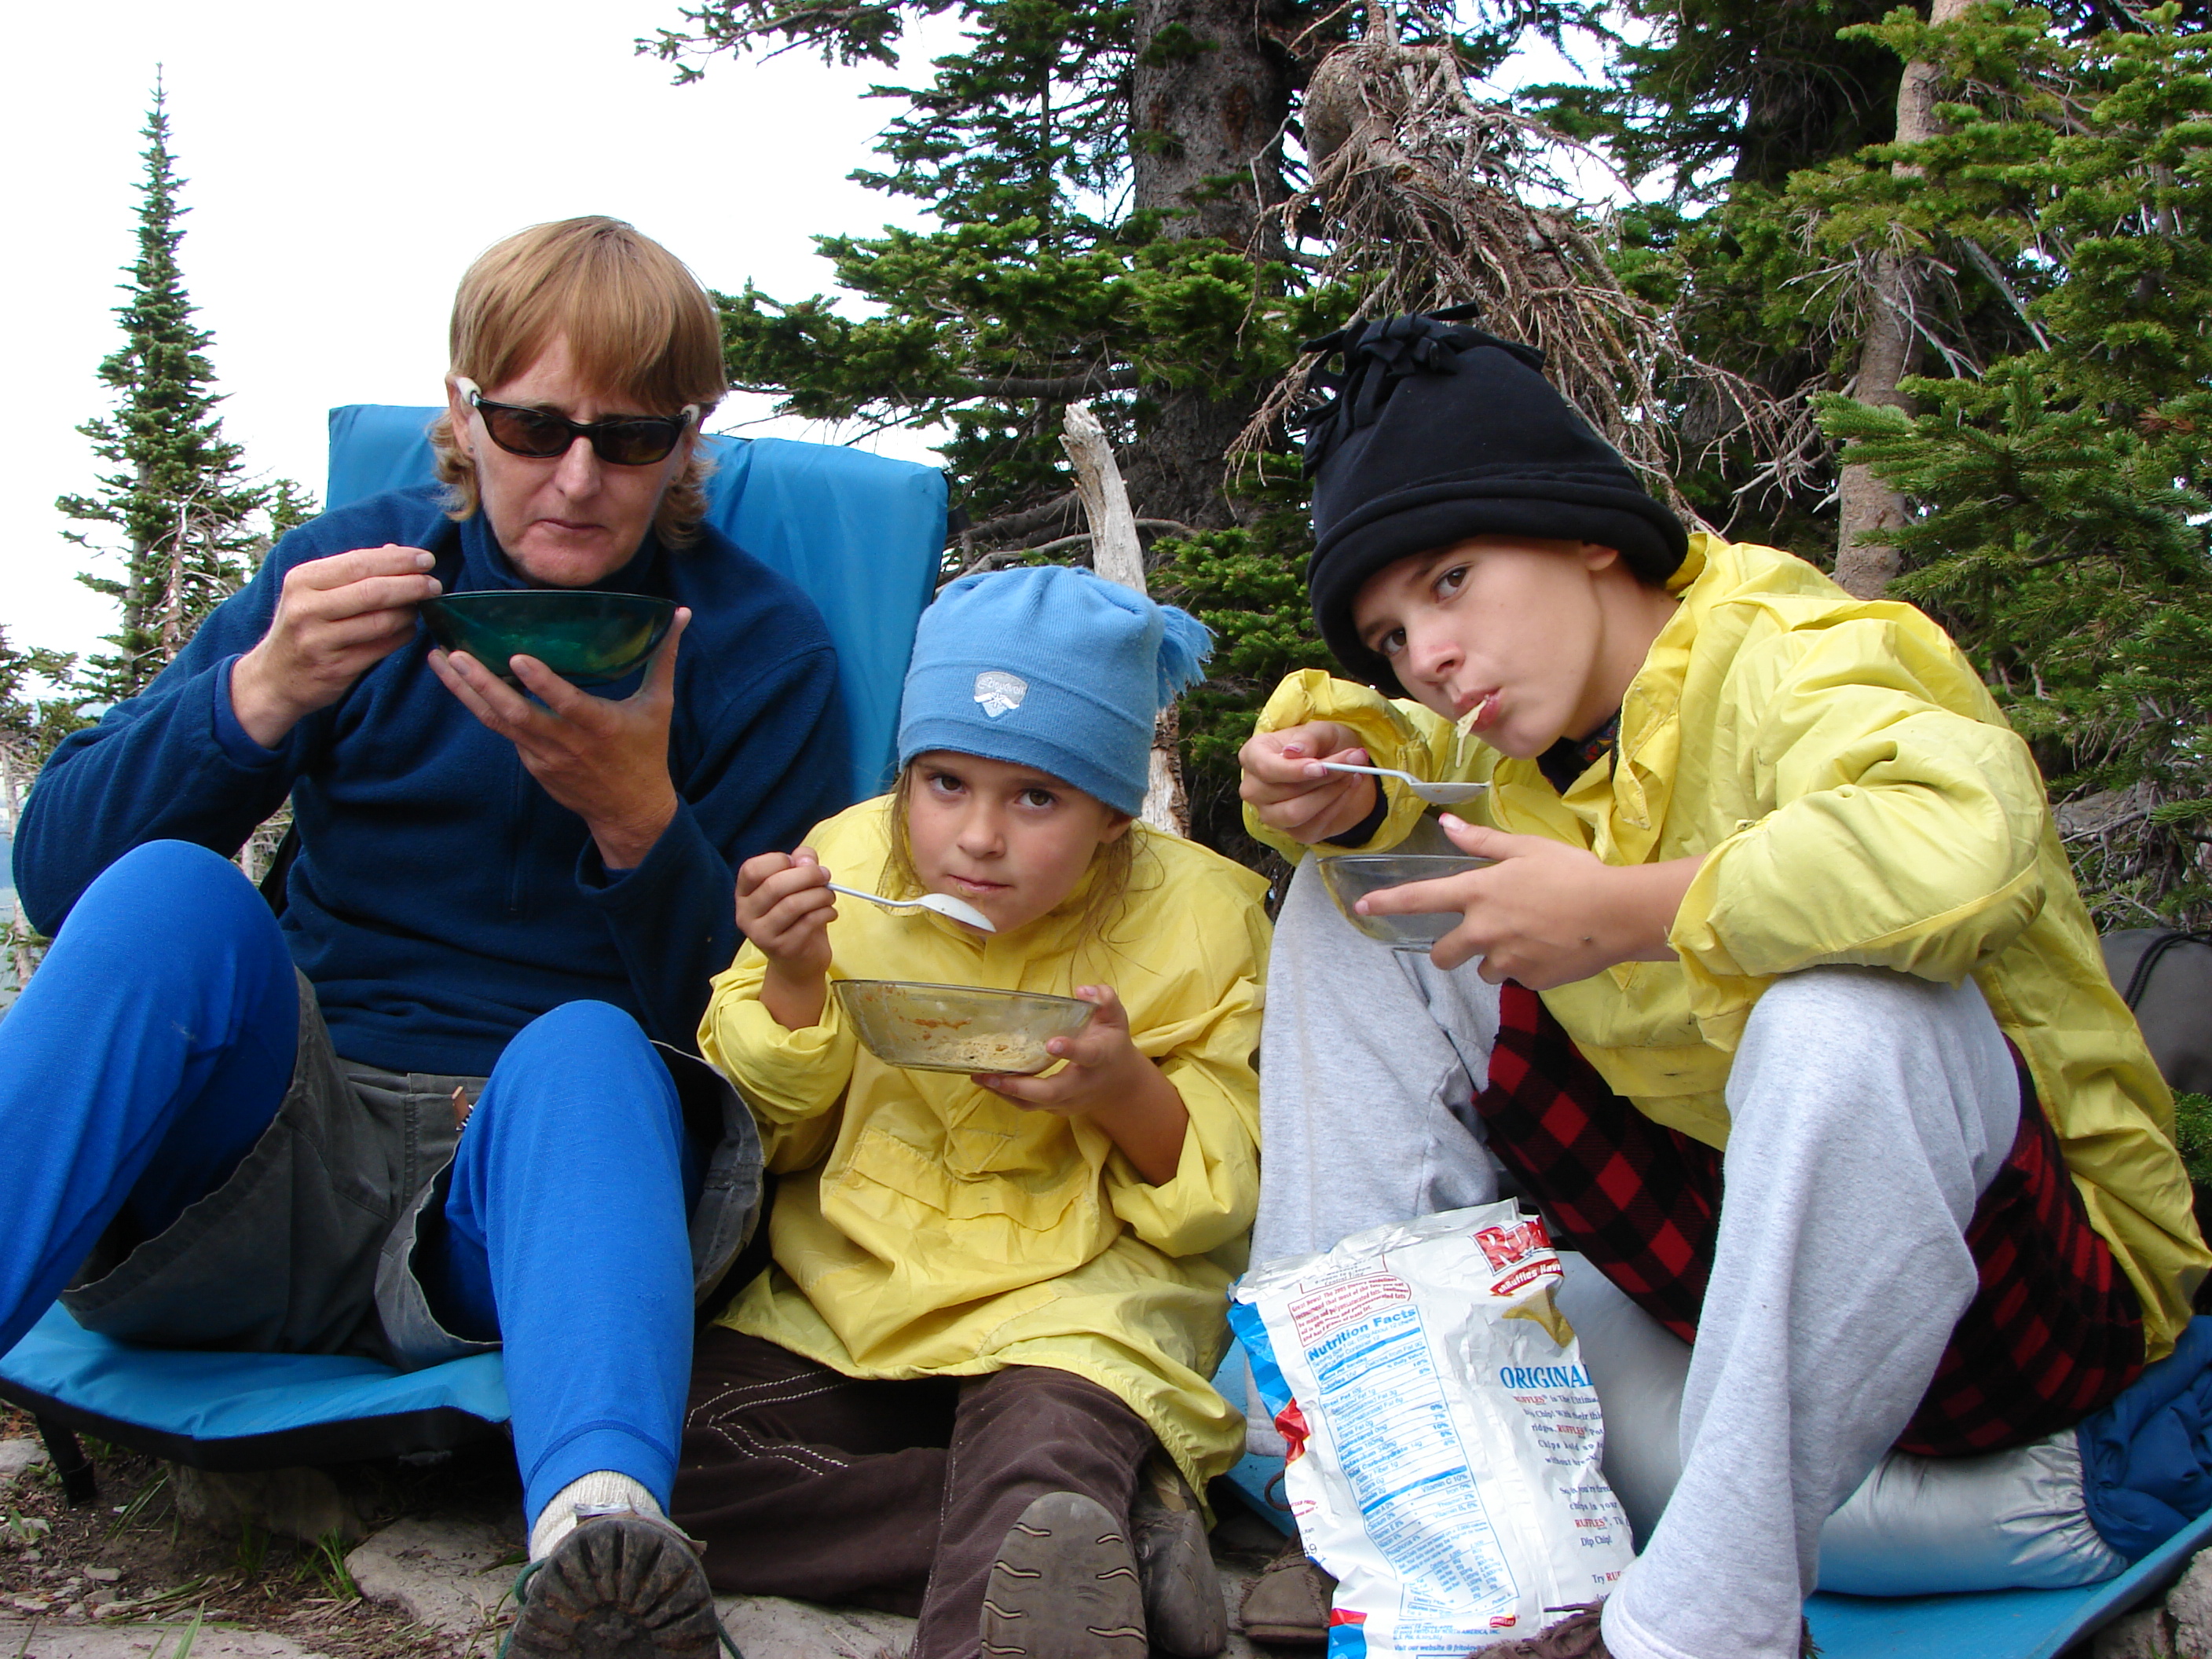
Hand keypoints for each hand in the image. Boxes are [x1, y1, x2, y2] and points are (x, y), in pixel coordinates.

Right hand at [231, 545, 443, 746]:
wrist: (273, 678)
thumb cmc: (302, 626)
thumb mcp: (312, 592)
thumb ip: (352, 571)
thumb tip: (397, 550)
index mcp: (303, 580)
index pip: (360, 562)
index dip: (398, 560)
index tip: (426, 559)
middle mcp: (308, 608)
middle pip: (374, 591)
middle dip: (412, 585)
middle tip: (434, 584)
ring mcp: (321, 640)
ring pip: (382, 621)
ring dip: (410, 613)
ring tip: (421, 607)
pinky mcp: (336, 668)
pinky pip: (383, 647)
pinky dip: (403, 635)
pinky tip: (409, 629)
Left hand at [429, 609, 688, 870]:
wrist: (629, 810)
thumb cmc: (646, 752)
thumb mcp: (659, 705)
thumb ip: (664, 658)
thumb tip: (682, 614)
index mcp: (600, 726)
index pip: (567, 703)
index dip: (542, 683)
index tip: (517, 658)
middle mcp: (566, 743)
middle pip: (516, 714)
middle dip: (483, 684)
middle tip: (457, 655)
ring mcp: (543, 756)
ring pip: (497, 721)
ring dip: (466, 692)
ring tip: (441, 660)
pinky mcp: (531, 763)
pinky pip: (501, 730)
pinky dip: (479, 705)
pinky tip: (460, 680)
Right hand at [734, 847, 835, 1029]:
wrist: (798, 961)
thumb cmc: (796, 917)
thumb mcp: (796, 886)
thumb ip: (800, 864)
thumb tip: (806, 859)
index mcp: (744, 894)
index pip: (752, 869)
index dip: (779, 860)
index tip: (800, 863)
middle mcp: (746, 914)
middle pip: (775, 885)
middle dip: (808, 875)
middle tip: (825, 876)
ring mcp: (761, 934)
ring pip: (793, 904)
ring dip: (820, 895)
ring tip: (829, 897)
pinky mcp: (782, 948)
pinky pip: (808, 922)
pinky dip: (826, 912)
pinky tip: (830, 913)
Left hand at [975, 986, 1188, 1182]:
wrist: (1120, 1086)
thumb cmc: (1112, 1045)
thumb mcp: (1115, 1018)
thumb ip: (1103, 1000)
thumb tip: (1082, 990)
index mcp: (1099, 1058)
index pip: (1086, 1055)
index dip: (1070, 1050)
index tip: (1051, 1043)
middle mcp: (1082, 1085)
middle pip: (1051, 1092)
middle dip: (1019, 1086)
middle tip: (991, 1074)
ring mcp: (1068, 1101)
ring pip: (1034, 1104)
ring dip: (1004, 1093)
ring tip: (978, 1076)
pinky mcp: (1055, 1108)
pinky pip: (1029, 1106)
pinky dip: (1007, 1095)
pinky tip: (987, 1081)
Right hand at [1238, 721, 1381, 843]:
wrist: (1336, 769)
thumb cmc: (1321, 745)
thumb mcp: (1320, 730)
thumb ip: (1308, 738)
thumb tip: (1293, 752)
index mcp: (1253, 756)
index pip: (1265, 768)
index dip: (1293, 770)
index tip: (1323, 767)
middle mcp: (1254, 788)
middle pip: (1285, 791)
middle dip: (1324, 778)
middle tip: (1354, 761)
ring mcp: (1270, 814)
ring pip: (1296, 813)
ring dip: (1331, 793)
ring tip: (1352, 774)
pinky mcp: (1292, 832)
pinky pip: (1314, 825)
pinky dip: (1337, 805)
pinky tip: (1347, 788)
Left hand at [1360, 815, 1702, 985]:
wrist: (1616, 913)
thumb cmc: (1573, 873)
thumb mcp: (1526, 848)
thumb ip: (1482, 842)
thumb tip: (1447, 823)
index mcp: (1478, 894)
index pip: (1419, 899)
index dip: (1387, 902)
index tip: (1361, 908)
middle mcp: (1483, 931)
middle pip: (1443, 953)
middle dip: (1449, 949)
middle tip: (1475, 936)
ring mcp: (1505, 961)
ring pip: (1482, 969)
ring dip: (1493, 959)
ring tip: (1527, 938)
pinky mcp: (1529, 981)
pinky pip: (1516, 978)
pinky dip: (1526, 967)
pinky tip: (1550, 949)